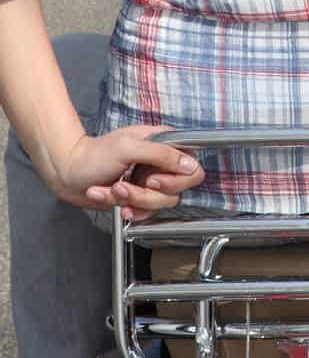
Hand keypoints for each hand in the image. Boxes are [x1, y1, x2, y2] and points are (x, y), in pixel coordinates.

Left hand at [58, 127, 205, 221]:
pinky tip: (111, 197)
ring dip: (132, 200)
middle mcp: (160, 164)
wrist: (68, 173)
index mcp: (163, 144)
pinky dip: (125, 207)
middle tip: (127, 186)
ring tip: (114, 190)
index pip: (191, 168)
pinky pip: (143, 212)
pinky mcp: (138, 197)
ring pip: (158, 204)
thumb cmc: (94, 154)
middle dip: (146, 194)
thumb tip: (190, 164)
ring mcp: (149, 182)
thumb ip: (162, 154)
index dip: (176, 179)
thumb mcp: (129, 148)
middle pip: (175, 192)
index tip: (153, 180)